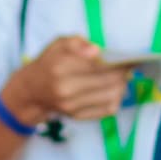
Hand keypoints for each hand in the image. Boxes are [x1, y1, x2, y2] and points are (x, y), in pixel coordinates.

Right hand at [5, 37, 133, 124]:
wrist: (32, 92)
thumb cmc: (49, 64)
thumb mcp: (57, 44)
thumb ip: (76, 42)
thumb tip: (97, 50)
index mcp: (60, 67)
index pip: (97, 65)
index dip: (117, 62)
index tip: (128, 58)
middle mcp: (65, 89)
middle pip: (107, 81)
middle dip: (122, 73)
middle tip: (128, 67)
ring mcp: (71, 106)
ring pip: (111, 96)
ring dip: (122, 86)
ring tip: (122, 77)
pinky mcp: (78, 117)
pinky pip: (107, 109)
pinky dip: (116, 98)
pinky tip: (115, 89)